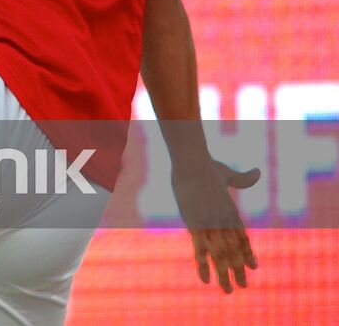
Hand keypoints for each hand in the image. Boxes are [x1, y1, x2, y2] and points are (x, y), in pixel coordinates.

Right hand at [172, 158, 259, 292]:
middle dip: (238, 270)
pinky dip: (204, 266)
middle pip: (234, 251)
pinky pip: (200, 250)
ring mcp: (210, 224)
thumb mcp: (227, 173)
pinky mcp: (195, 224)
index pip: (242, 237)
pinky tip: (205, 280)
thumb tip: (258, 171)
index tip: (253, 266)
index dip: (247, 253)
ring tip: (228, 290)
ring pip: (220, 255)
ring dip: (224, 274)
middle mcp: (223, 222)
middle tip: (241, 287)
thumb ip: (243, 178)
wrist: (193, 161)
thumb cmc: (207, 164)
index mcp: (230, 212)